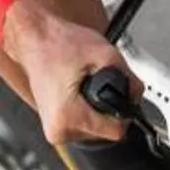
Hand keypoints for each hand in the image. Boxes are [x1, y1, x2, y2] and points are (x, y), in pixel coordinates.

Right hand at [0, 0, 141, 144]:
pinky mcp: (52, 125)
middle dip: (108, 108)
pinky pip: (81, 124)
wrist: (34, 38)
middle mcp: (58, 129)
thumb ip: (128, 77)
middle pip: (105, 131)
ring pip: (94, 129)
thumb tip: (136, 94)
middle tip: (97, 83)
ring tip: (84, 84)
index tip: (121, 95)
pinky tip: (77, 90)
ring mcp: (53, 129)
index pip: (116, 131)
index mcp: (68, 116)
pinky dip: (85, 108)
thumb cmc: (57, 43)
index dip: (124, 110)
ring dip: (96, 109)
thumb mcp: (103, 54)